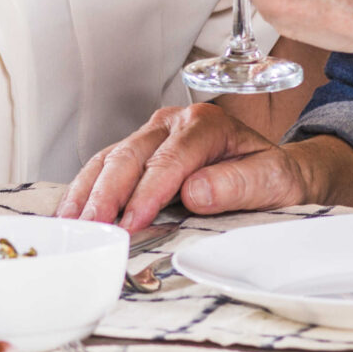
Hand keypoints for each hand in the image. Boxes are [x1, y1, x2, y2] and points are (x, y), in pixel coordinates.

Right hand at [61, 105, 352, 228]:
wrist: (281, 172)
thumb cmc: (277, 177)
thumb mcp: (276, 181)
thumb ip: (240, 184)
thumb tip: (196, 191)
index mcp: (207, 124)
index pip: (170, 159)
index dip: (148, 192)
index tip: (133, 222)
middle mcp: (174, 123)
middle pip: (131, 155)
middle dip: (108, 194)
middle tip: (94, 228)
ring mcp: (153, 135)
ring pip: (110, 159)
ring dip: (88, 192)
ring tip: (72, 224)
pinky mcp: (140, 151)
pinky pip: (106, 166)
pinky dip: (86, 189)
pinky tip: (72, 212)